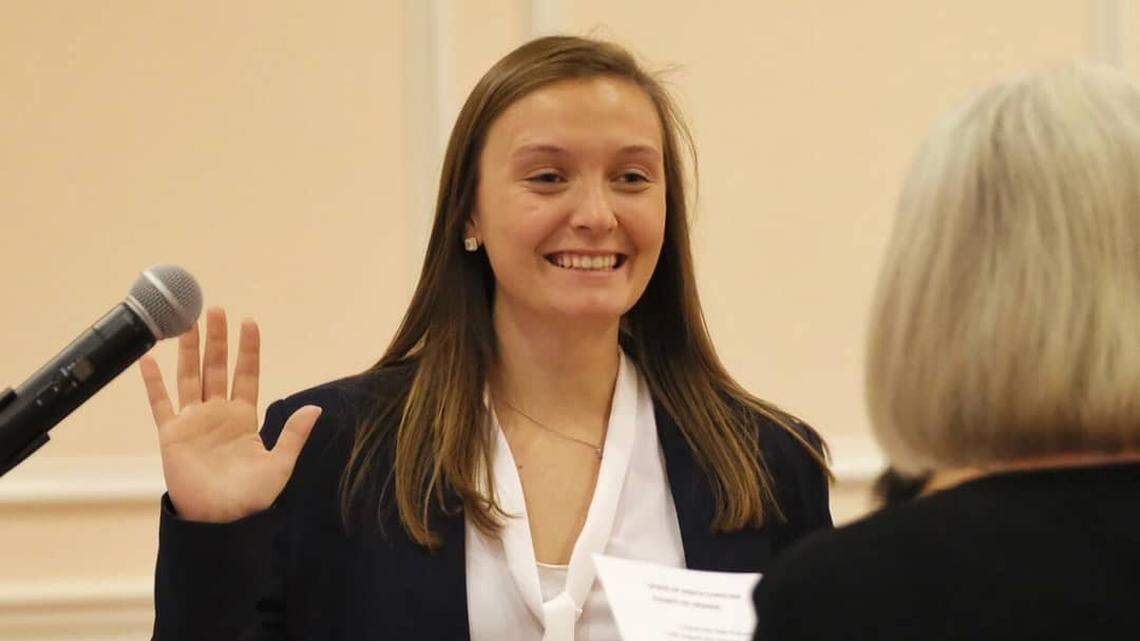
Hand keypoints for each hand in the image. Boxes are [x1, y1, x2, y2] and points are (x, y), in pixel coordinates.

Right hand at [139, 308, 320, 522]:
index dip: (248, 349)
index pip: (246, 375)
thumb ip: (294, 434)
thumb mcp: (280, 464)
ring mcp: (193, 422)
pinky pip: (161, 404)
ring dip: (187, 350)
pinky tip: (147, 359)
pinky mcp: (171, 435)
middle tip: (215, 309)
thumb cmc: (252, 497)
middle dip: (217, 339)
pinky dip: (153, 383)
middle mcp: (218, 413)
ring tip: (186, 322)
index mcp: (244, 417)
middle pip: (216, 368)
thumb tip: (315, 408)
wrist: (221, 521)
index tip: (250, 322)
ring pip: (189, 376)